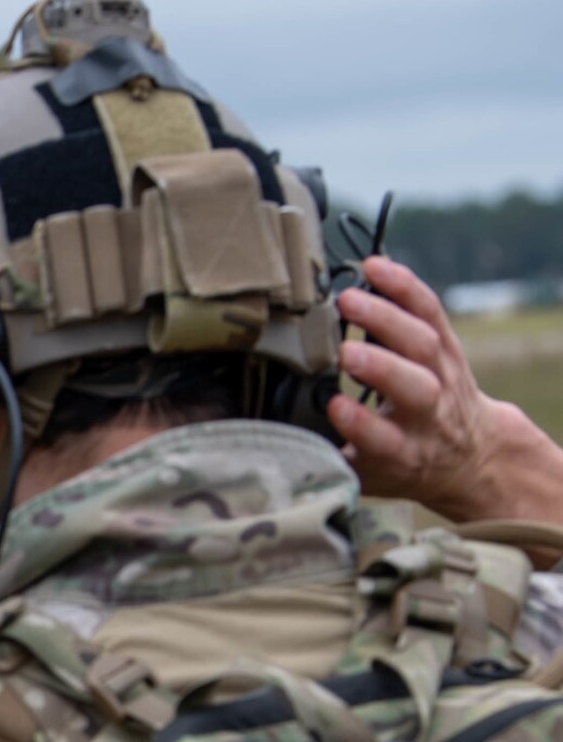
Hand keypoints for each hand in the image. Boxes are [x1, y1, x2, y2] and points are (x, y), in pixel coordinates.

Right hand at [328, 255, 550, 522]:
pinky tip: (374, 266)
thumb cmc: (401, 462)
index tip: (334, 407)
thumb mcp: (365, 475)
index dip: (361, 423)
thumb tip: (274, 448)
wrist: (466, 453)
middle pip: (414, 387)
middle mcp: (429, 414)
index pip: (383, 440)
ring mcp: (442, 376)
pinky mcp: (446, 345)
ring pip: (423, 342)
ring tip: (348, 298)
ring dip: (386, 317)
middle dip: (382, 366)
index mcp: (403, 452)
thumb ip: (329, 462)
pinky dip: (404, 285)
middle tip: (345, 351)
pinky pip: (430, 310)